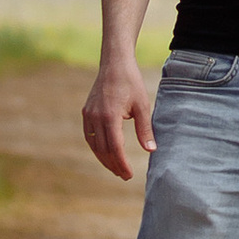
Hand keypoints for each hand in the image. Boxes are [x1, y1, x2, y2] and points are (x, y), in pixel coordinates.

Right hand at [83, 52, 156, 182]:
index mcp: (110, 116)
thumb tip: (151, 150)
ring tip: (116, 168)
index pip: (115, 148)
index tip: (129, 174)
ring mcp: (89, 115)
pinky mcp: (86, 112)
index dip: (122, 164)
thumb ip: (145, 129)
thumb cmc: (131, 82)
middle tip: (124, 176)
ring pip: (95, 145)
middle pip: (103, 150)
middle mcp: (96, 117)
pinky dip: (97, 148)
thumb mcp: (142, 105)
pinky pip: (90, 136)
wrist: (115, 63)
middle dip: (114, 165)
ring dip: (104, 159)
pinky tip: (105, 153)